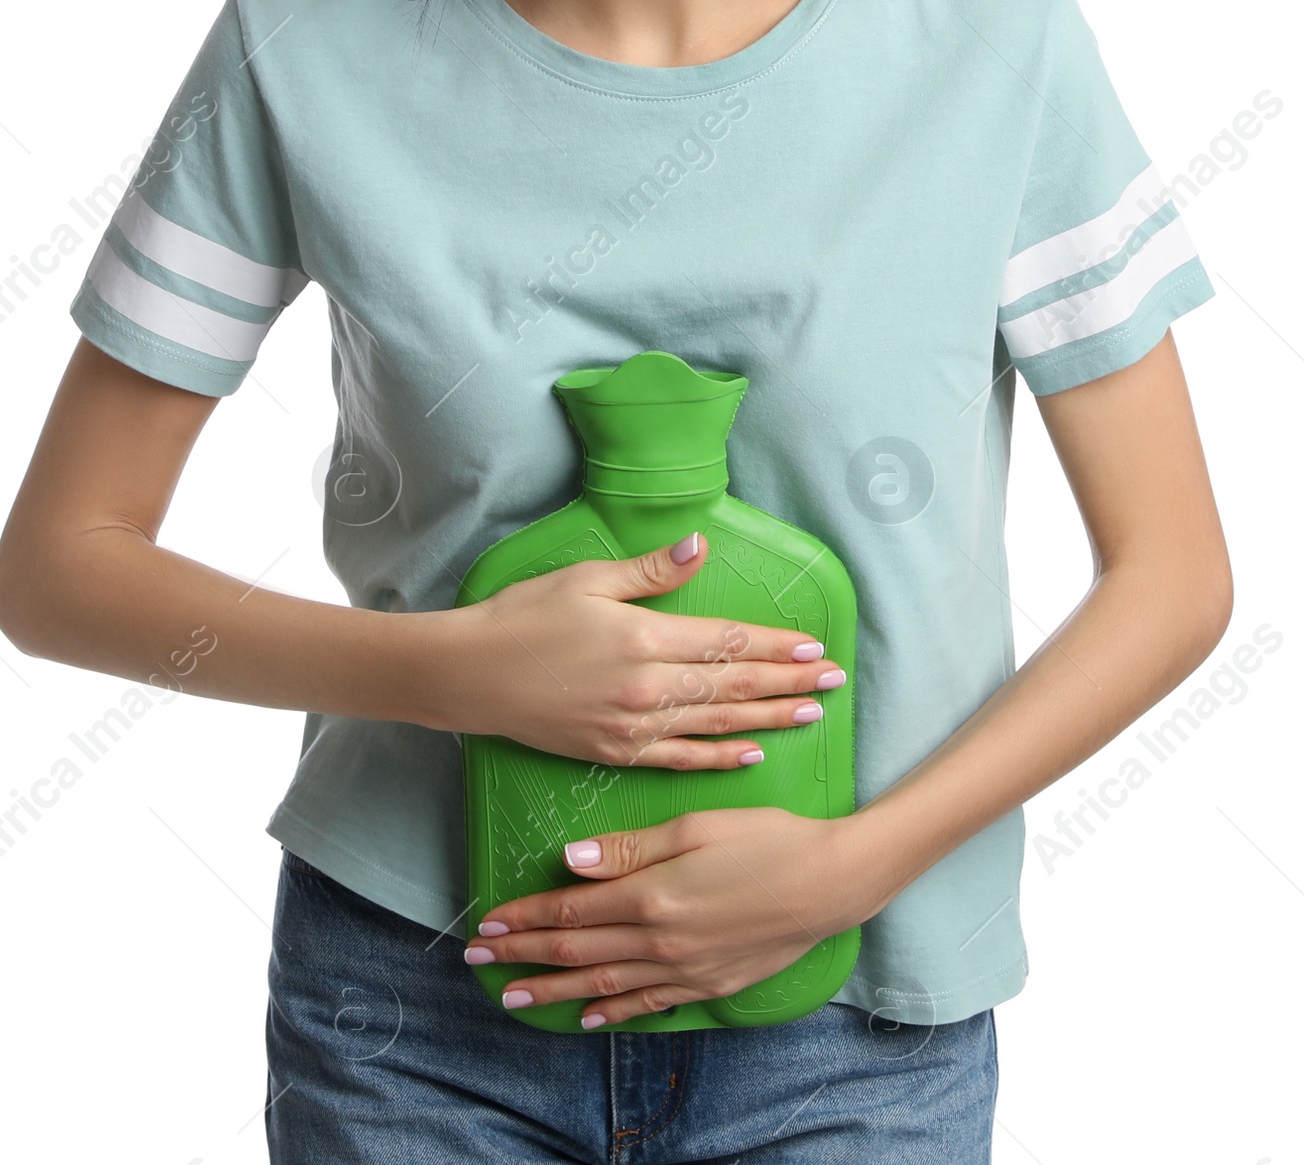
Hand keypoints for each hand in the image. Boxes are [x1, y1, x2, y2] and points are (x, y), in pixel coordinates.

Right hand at [438, 532, 847, 769]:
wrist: (469, 676)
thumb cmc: (523, 617)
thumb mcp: (586, 579)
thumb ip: (650, 571)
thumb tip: (701, 546)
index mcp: (644, 638)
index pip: (727, 642)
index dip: (776, 646)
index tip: (815, 648)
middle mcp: (647, 688)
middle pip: (733, 684)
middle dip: (788, 683)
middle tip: (834, 683)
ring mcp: (632, 727)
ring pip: (716, 722)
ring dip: (767, 718)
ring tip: (810, 715)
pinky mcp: (615, 752)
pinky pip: (680, 757)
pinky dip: (719, 757)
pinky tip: (751, 754)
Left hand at [463, 806, 872, 1026]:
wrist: (831, 883)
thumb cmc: (766, 839)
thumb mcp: (696, 827)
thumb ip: (629, 849)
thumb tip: (570, 862)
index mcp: (653, 895)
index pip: (573, 911)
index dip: (527, 917)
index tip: (489, 922)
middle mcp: (661, 940)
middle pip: (578, 951)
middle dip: (525, 956)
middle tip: (480, 961)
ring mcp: (685, 969)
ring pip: (604, 984)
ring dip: (555, 990)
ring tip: (514, 997)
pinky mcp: (709, 984)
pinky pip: (649, 1004)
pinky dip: (613, 1012)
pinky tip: (588, 1016)